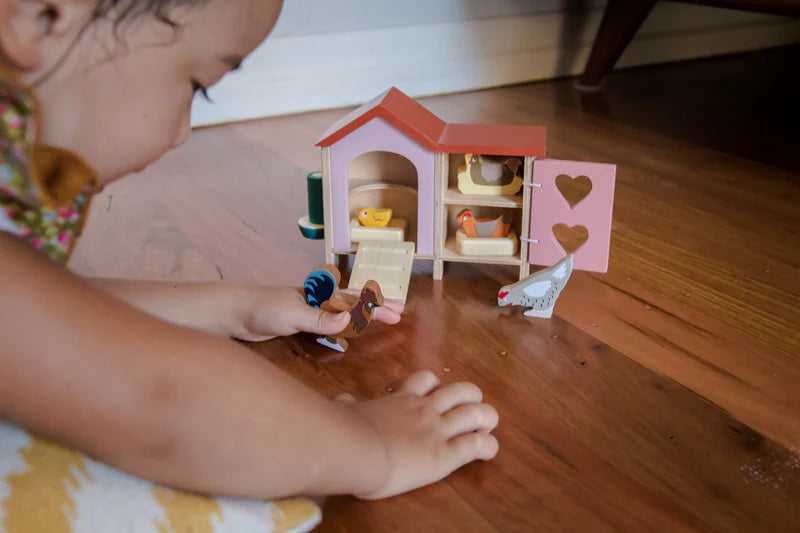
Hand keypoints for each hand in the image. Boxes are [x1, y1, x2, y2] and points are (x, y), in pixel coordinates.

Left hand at [235, 287, 403, 341]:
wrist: (234, 311)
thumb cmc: (261, 309)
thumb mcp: (293, 314)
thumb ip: (320, 317)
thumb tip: (349, 319)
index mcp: (320, 295)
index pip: (355, 301)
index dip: (377, 307)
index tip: (397, 313)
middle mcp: (318, 300)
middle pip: (354, 302)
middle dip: (376, 307)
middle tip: (399, 313)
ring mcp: (309, 310)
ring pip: (344, 311)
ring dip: (362, 315)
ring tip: (380, 317)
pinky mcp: (299, 321)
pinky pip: (330, 322)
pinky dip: (343, 324)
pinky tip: (347, 330)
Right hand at [339, 370, 498, 499]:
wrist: (354, 450)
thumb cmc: (344, 430)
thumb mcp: (345, 411)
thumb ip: (347, 405)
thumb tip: (341, 400)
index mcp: (401, 399)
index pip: (426, 380)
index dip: (437, 384)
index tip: (437, 393)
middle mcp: (424, 409)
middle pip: (460, 391)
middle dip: (472, 397)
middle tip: (472, 407)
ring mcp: (437, 430)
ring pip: (476, 413)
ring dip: (486, 417)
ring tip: (487, 425)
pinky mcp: (444, 455)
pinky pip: (476, 446)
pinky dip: (488, 446)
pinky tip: (488, 451)